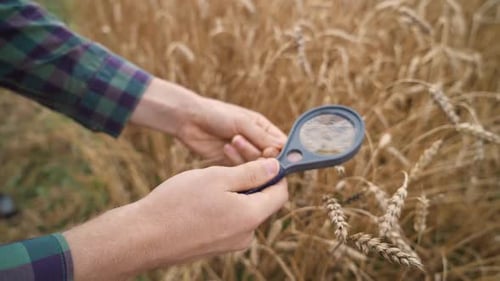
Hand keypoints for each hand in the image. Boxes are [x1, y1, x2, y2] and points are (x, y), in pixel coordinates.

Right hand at [64, 158, 287, 280]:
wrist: (142, 237)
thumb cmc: (178, 203)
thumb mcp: (218, 178)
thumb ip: (252, 173)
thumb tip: (276, 167)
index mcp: (251, 217)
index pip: (280, 193)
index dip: (276, 172)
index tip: (261, 155)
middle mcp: (245, 235)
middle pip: (261, 200)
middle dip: (251, 175)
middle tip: (230, 152)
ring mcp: (229, 243)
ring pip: (243, 208)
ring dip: (234, 187)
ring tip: (212, 170)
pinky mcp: (214, 246)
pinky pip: (228, 219)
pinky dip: (223, 202)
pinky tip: (202, 191)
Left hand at [130, 78, 286, 164]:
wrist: (189, 119)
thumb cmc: (217, 114)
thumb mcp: (242, 123)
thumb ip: (262, 138)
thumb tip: (283, 150)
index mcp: (264, 129)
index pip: (281, 145)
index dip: (279, 152)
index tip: (272, 155)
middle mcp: (256, 142)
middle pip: (269, 159)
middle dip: (260, 154)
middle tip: (248, 147)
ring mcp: (243, 154)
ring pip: (254, 166)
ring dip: (245, 155)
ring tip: (232, 140)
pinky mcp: (230, 164)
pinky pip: (240, 170)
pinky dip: (235, 161)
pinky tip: (225, 148)